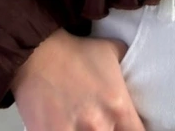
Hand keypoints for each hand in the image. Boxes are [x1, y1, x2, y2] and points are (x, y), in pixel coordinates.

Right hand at [11, 28, 145, 129]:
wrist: (37, 54)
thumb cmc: (75, 52)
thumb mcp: (111, 51)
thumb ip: (127, 67)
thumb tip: (137, 72)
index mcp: (119, 107)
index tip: (128, 127)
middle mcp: (99, 125)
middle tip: (104, 124)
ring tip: (84, 125)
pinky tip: (68, 127)